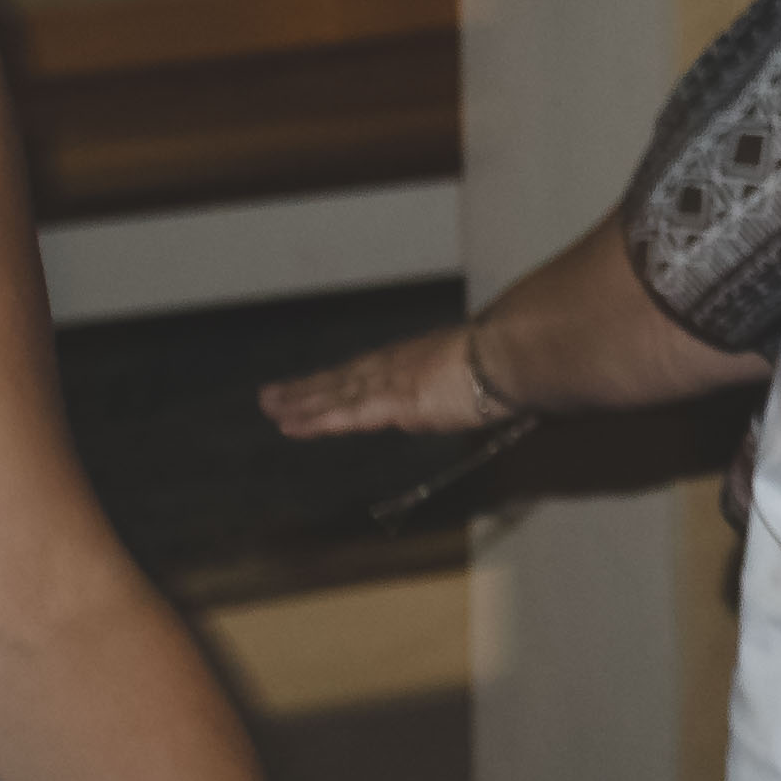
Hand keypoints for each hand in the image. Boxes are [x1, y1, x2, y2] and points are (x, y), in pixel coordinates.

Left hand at [262, 320, 498, 438]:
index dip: (336, 382)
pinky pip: (343, 414)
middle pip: (341, 379)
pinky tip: (291, 425)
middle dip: (306, 389)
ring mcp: (389, 381)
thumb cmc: (506, 365)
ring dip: (300, 402)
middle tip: (271, 396)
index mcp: (414, 360)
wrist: (511, 356)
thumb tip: (452, 402)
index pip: (365, 373)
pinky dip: (315, 420)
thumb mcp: (475, 379)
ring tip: (270, 407)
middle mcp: (394, 366)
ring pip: (334, 394)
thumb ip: (455, 393)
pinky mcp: (389, 401)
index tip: (313, 386)